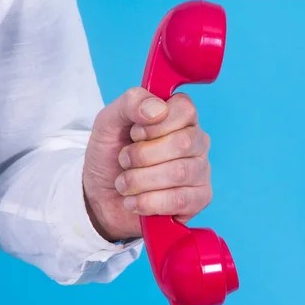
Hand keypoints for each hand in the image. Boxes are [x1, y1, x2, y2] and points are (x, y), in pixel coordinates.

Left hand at [83, 87, 211, 241]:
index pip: (185, 109)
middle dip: (142, 155)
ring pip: (179, 172)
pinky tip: (134, 201)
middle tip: (124, 161)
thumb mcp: (109, 122)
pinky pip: (179, 199)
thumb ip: (131, 103)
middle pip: (183, 142)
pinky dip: (148, 202)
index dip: (155, 123)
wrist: (103, 198)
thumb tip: (157, 109)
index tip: (135, 133)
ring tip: (124, 184)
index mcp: (180, 117)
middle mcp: (197, 142)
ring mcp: (201, 171)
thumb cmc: (111, 157)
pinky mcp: (200, 199)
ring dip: (140, 180)